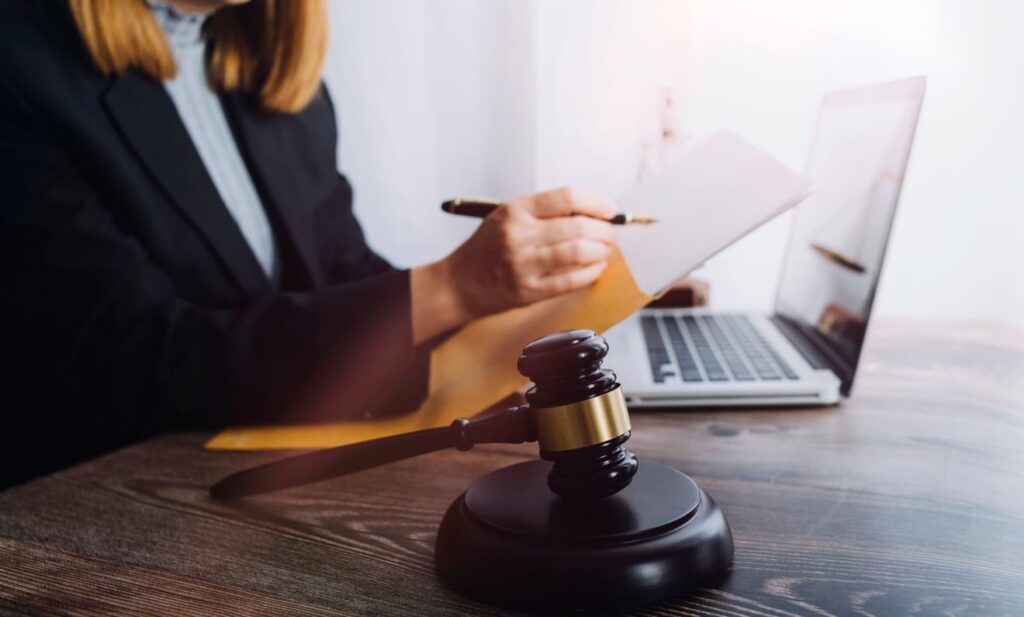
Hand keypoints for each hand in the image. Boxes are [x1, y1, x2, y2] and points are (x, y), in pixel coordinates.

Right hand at [411, 187, 617, 342]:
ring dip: (601, 252)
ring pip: (577, 253)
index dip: (596, 202)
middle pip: (577, 226)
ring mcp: (522, 264)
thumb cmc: (488, 248)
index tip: (610, 210)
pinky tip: (596, 269)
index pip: (567, 197)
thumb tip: (593, 212)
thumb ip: (544, 212)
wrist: (459, 283)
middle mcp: (518, 235)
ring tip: (605, 251)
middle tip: (611, 235)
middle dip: (604, 231)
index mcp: (515, 210)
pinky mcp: (527, 291)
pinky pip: (570, 280)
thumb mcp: (507, 217)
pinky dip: (590, 273)